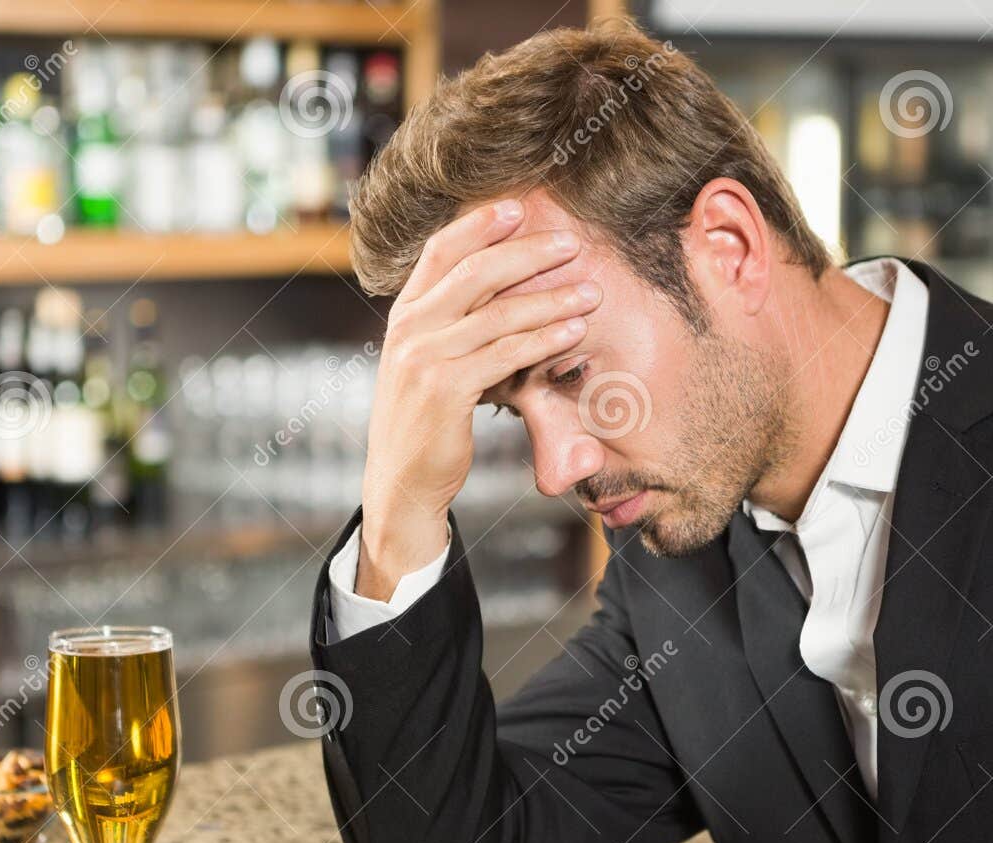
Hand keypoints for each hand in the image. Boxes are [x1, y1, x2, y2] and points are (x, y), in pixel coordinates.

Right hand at [357, 198, 601, 599]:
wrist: (402, 484)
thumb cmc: (426, 426)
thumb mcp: (428, 366)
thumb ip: (451, 328)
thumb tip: (498, 295)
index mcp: (404, 315)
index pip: (440, 251)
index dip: (479, 225)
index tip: (519, 208)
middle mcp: (409, 328)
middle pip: (475, 271)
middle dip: (528, 253)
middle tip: (572, 243)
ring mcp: (423, 357)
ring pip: (498, 313)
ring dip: (551, 299)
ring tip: (591, 292)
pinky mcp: (444, 389)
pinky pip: (505, 354)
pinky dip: (544, 340)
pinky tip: (574, 334)